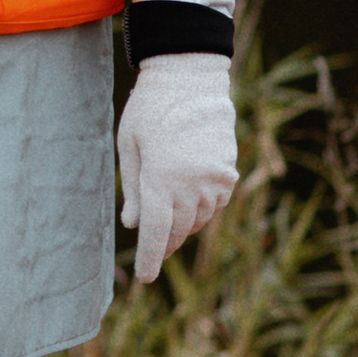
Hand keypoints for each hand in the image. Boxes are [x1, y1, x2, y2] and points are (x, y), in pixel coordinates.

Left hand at [117, 53, 239, 284]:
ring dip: (183, 226)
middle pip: (177, 231)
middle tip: (154, 252)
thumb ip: (132, 188)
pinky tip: (190, 201)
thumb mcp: (129, 147)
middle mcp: (189, 186)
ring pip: (198, 220)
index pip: (154, 233)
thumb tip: (133, 224)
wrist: (190, 79)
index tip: (147, 277)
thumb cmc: (150, 109)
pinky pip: (215, 204)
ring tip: (170, 223)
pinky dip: (202, 209)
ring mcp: (213, 180)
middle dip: (164, 244)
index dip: (149, 259)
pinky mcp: (228, 172)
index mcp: (159, 181)